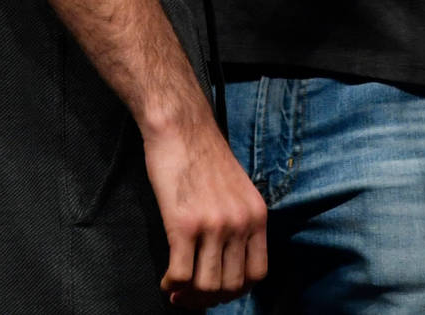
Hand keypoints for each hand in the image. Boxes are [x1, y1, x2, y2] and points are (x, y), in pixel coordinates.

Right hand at [143, 114, 268, 306]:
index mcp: (257, 215)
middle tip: (191, 295)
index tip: (217, 290)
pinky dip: (172, 285)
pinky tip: (166, 280)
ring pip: (207, 286)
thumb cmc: (203, 155)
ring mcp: (214, 225)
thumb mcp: (237, 190)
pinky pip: (181, 275)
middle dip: (210, 299)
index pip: (258, 274)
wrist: (181, 127)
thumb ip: (238, 221)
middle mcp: (240, 223)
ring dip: (189, 297)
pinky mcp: (184, 224)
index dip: (236, 291)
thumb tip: (226, 260)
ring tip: (176, 290)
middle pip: (232, 286)